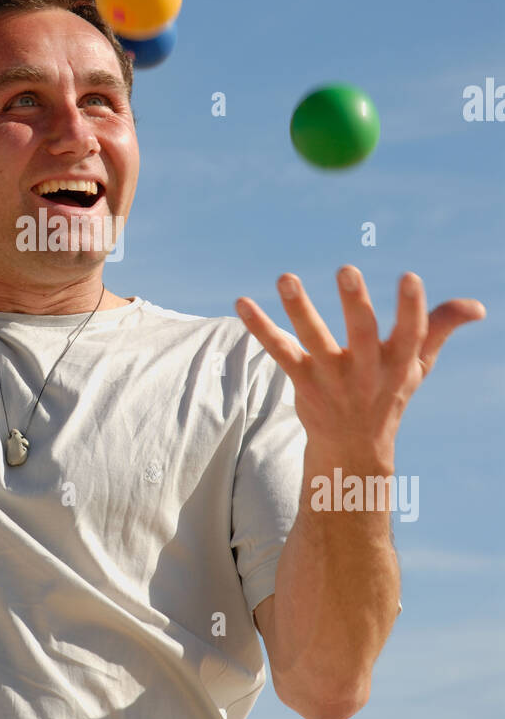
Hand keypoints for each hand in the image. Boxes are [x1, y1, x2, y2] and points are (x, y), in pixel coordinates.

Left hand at [235, 267, 485, 465]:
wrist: (354, 450)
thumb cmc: (388, 393)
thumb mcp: (417, 365)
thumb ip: (440, 328)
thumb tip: (477, 306)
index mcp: (398, 364)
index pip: (410, 335)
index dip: (412, 308)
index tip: (410, 277)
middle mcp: (365, 372)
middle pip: (361, 335)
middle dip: (355, 304)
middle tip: (347, 269)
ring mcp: (331, 378)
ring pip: (313, 340)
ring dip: (300, 309)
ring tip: (287, 278)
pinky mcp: (302, 381)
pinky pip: (279, 351)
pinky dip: (260, 327)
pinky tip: (242, 302)